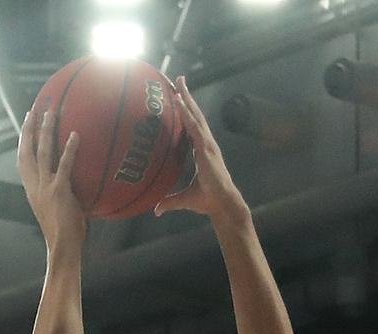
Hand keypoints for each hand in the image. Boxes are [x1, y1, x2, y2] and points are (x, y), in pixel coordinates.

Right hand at [18, 109, 85, 250]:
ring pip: (42, 153)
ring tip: (51, 113)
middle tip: (34, 110)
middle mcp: (35, 186)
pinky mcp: (59, 191)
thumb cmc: (64, 233)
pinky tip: (76, 135)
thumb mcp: (57, 210)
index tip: (27, 125)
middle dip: (29, 130)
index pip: (23, 162)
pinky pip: (64, 165)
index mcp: (32, 191)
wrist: (62, 247)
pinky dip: (69, 149)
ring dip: (46, 131)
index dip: (23, 142)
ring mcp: (46, 188)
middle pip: (26, 152)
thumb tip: (77, 183)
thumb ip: (61, 193)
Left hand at [154, 77, 246, 221]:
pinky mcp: (206, 148)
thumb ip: (168, 201)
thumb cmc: (206, 201)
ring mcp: (207, 144)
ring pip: (195, 116)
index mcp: (201, 151)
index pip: (192, 127)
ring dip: (187, 98)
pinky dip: (187, 113)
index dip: (185, 112)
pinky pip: (194, 127)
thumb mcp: (183, 200)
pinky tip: (180, 101)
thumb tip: (156, 210)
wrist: (221, 204)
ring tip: (179, 82)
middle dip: (187, 97)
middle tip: (179, 80)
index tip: (178, 98)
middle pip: (194, 115)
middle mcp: (205, 143)